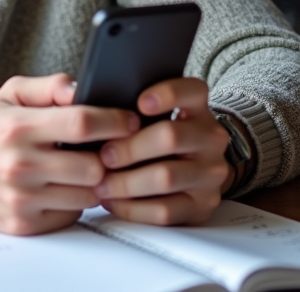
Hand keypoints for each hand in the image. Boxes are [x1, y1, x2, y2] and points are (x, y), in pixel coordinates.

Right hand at [0, 74, 140, 234]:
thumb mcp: (9, 95)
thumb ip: (48, 85)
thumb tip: (82, 87)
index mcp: (20, 126)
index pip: (82, 122)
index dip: (114, 121)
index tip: (129, 121)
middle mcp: (20, 163)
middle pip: (92, 165)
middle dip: (106, 156)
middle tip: (108, 149)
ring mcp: (21, 197)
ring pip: (86, 194)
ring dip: (92, 182)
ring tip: (84, 167)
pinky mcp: (21, 223)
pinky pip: (69, 215)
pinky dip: (73, 202)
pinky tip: (63, 187)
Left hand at [93, 77, 230, 225]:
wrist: (193, 175)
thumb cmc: (157, 140)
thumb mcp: (153, 118)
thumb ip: (131, 109)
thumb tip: (89, 106)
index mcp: (198, 109)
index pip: (192, 91)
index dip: (167, 94)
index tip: (140, 102)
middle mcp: (210, 139)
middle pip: (170, 137)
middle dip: (129, 147)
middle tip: (103, 155)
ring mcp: (209, 174)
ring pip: (165, 177)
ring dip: (126, 182)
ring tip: (101, 182)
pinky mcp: (201, 206)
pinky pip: (164, 210)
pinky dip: (132, 207)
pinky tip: (113, 201)